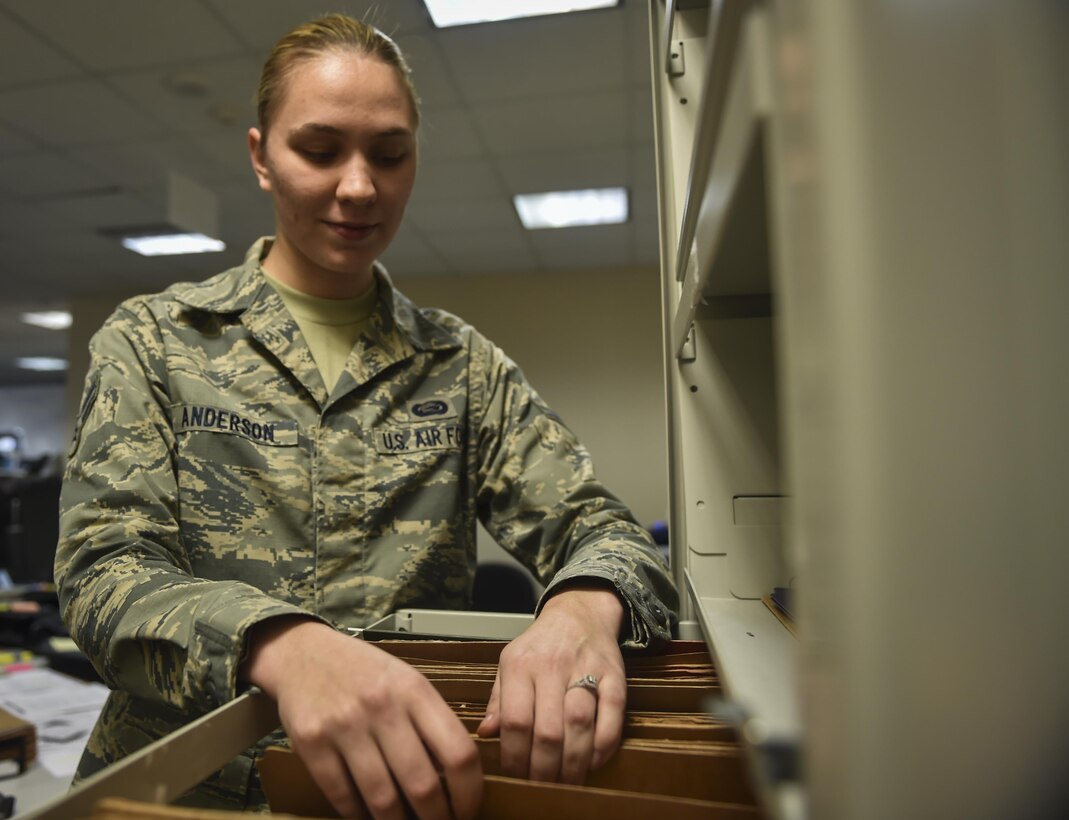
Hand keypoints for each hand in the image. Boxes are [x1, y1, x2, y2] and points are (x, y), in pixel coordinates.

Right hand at [242, 617, 481, 819]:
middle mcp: (383, 707)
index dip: (469, 792)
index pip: (459, 752)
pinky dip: (358, 815)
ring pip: (383, 798)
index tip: (467, 810)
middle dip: (436, 818)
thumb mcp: (407, 681)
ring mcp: (345, 725)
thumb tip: (456, 777)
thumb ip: (431, 722)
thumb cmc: (363, 672)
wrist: (304, 653)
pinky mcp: (311, 743)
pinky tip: (367, 816)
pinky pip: (342, 796)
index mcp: (415, 691)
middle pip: (423, 784)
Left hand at [476, 585, 625, 784]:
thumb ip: (498, 699)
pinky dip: (604, 745)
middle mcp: (552, 665)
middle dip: (544, 769)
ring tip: (566, 782)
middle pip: (547, 730)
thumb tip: (485, 734)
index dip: (515, 757)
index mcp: (520, 665)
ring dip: (573, 763)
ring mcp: (586, 669)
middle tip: (542, 788)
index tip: (516, 777)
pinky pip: (612, 715)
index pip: (515, 720)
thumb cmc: (541, 645)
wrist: (579, 612)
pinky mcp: (614, 675)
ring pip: (579, 724)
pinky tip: (594, 762)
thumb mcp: (509, 663)